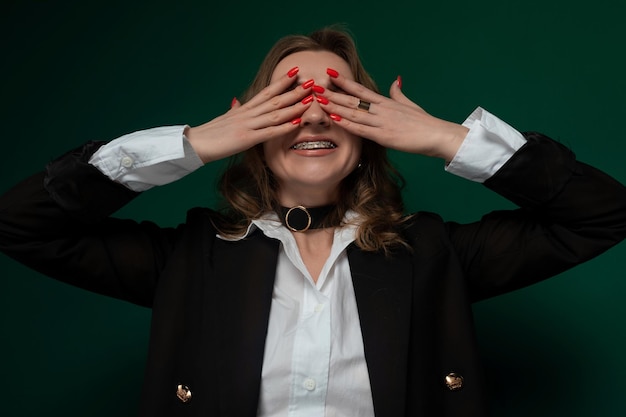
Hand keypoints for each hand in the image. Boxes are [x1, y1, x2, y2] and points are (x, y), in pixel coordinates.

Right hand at [185, 68, 313, 162]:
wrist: (196, 143)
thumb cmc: (211, 133)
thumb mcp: (225, 118)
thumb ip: (234, 110)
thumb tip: (236, 101)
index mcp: (244, 109)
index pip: (267, 92)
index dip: (282, 82)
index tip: (295, 72)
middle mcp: (248, 114)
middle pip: (275, 99)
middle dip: (294, 90)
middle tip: (311, 82)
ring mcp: (248, 125)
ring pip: (275, 113)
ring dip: (294, 106)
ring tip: (309, 99)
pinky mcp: (247, 138)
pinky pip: (269, 132)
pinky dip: (284, 126)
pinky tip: (296, 122)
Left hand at [321, 71, 468, 161]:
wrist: (436, 135)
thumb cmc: (424, 122)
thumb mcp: (409, 104)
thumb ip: (398, 93)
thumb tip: (396, 80)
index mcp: (385, 102)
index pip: (360, 89)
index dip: (344, 82)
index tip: (330, 74)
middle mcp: (381, 110)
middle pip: (352, 99)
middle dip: (332, 93)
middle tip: (315, 87)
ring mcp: (381, 122)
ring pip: (353, 112)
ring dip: (335, 106)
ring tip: (319, 100)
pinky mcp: (383, 136)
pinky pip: (361, 129)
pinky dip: (347, 123)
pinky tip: (335, 118)